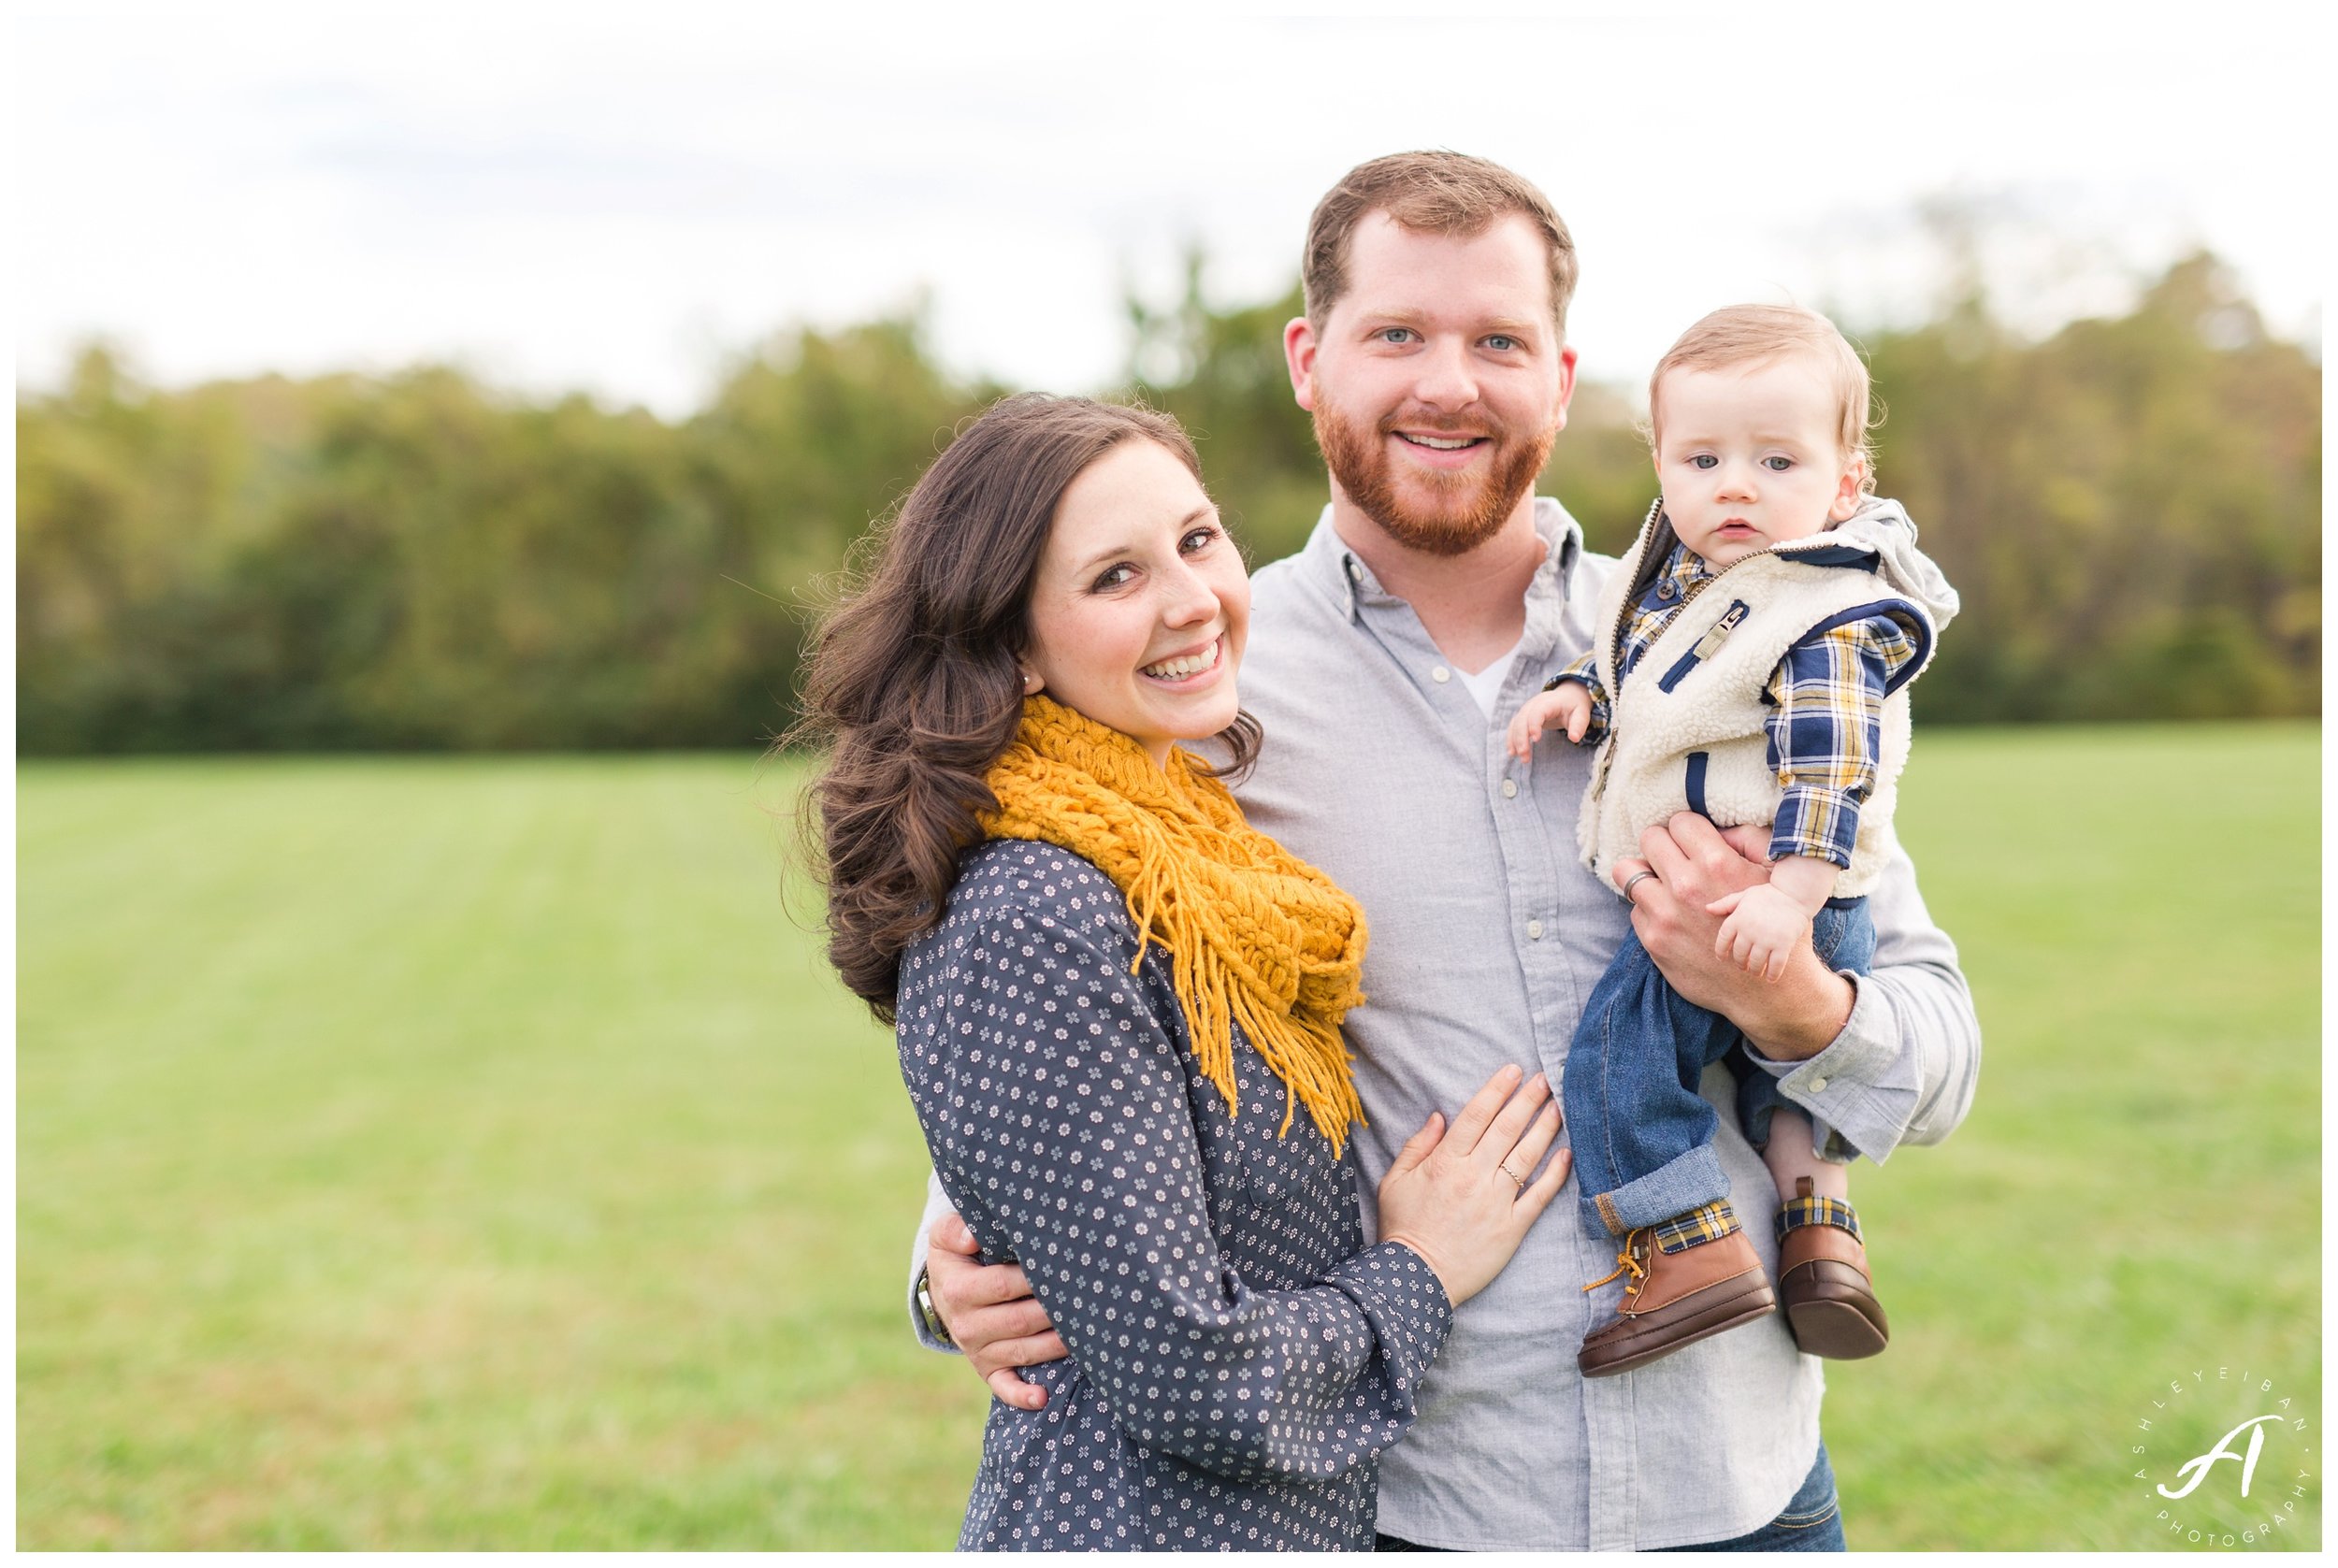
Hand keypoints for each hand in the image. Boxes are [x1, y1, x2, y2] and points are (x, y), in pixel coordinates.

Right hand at [926, 1212, 1067, 1411]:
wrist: (943, 1291)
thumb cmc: (956, 1255)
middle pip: (1019, 1321)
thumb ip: (956, 1230)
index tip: (1064, 1267)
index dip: (1033, 1279)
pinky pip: (1003, 1386)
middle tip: (1087, 1298)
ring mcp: (978, 1351)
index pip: (1002, 1286)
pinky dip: (1021, 1396)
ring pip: (1022, 1351)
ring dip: (1054, 1345)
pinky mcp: (987, 1369)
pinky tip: (1044, 1398)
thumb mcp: (945, 1236)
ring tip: (1087, 1333)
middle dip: (1054, 1311)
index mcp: (958, 1291)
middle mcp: (967, 1326)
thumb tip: (972, 1238)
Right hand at [1374, 1065, 1570, 1305]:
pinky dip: (1555, 1174)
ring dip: (1545, 1127)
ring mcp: (1496, 1201)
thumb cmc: (1402, 1228)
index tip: (1513, 1070)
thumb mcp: (1394, 1180)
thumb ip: (1417, 1145)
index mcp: (1445, 1162)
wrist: (1415, 1279)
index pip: (1476, 1116)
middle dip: (1527, 1100)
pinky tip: (1567, 1153)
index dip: (1496, 1089)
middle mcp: (1474, 1176)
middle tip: (1545, 1079)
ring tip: (1560, 1106)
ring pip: (1526, 1156)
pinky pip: (1539, 1196)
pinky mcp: (1512, 1227)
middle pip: (1506, 1129)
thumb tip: (1439, 1115)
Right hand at [1504, 686, 1592, 759]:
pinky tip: (1512, 752)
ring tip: (1521, 757)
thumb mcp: (1581, 713)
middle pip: (1522, 719)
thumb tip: (1574, 738)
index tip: (1536, 739)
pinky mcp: (1523, 716)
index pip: (1537, 712)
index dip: (1534, 724)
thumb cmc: (1574, 706)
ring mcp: (1527, 709)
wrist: (1567, 696)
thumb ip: (1578, 725)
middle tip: (1524, 754)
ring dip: (1515, 741)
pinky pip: (1513, 727)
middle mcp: (1534, 704)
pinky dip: (1511, 739)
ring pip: (1516, 724)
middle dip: (1521, 737)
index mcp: (1549, 702)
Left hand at [1609, 813, 1854, 1057]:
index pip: (1679, 822)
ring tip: (1662, 881)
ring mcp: (1665, 914)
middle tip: (1672, 855)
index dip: (1685, 828)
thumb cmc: (1775, 926)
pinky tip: (1671, 914)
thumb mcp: (1773, 875)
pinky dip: (1649, 908)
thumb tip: (1719, 826)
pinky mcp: (1654, 940)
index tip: (1689, 839)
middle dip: (1661, 843)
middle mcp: (1686, 886)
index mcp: (1716, 863)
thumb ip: (1749, 840)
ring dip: (1646, 874)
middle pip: (1649, 839)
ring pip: (1628, 872)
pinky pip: (1636, 908)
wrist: (1767, 988)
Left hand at [1706, 882, 1807, 981]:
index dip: (1721, 951)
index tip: (1722, 958)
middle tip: (1743, 966)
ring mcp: (1766, 939)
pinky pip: (1776, 965)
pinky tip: (1771, 978)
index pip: (1723, 940)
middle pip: (1739, 954)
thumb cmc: (1768, 894)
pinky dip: (1772, 974)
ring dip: (1755, 970)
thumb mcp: (1744, 896)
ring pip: (1756, 963)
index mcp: (1737, 918)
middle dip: (1740, 963)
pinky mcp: (1783, 944)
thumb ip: (1725, 904)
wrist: (1795, 892)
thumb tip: (1707, 909)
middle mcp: (1749, 930)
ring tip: (1756, 971)